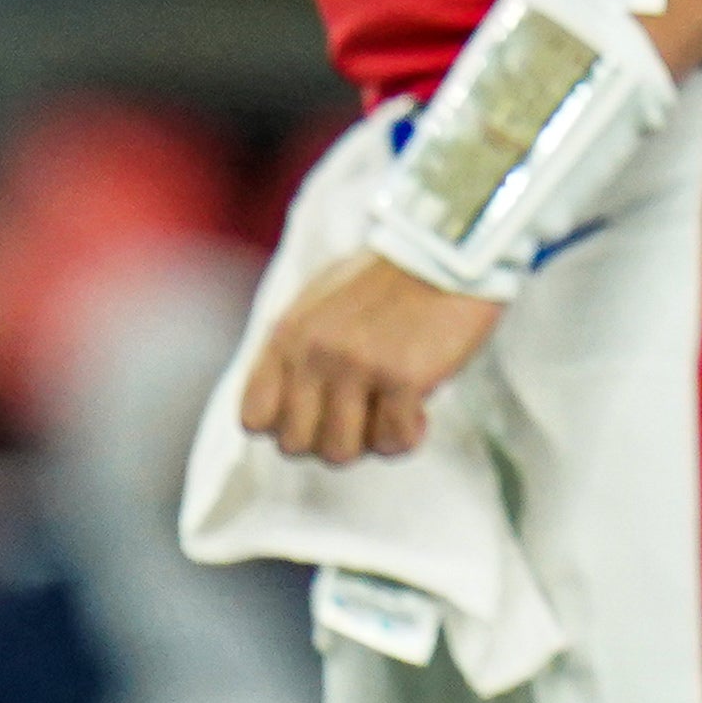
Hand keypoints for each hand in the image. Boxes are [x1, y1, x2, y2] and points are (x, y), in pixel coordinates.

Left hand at [238, 251, 505, 463]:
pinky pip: (394, 442)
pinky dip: (409, 433)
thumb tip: (281, 409)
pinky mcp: (402, 377)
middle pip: (295, 445)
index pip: (254, 417)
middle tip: (364, 414)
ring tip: (392, 410)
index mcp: (289, 334)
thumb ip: (296, 351)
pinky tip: (421, 405)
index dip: (288, 425)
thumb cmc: (389, 279)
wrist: (447, 249)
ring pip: (340, 453)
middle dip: (331, 438)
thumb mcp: (321, 303)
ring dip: (370, 440)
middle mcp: (314, 352)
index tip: (321, 411)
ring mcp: (357, 366)